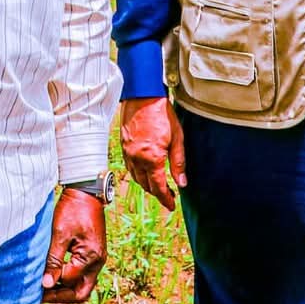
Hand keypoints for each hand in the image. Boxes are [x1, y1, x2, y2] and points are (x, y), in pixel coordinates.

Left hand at [42, 190, 106, 303]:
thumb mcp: (60, 234)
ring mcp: (97, 259)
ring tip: (44, 286)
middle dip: (61, 297)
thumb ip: (53, 260)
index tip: (33, 285)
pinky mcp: (93, 254)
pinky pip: (81, 274)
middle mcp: (97, 262)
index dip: (51, 284)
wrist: (86, 191)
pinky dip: (68, 278)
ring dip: (64, 289)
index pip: (69, 281)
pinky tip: (53, 274)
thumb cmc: (72, 210)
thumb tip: (46, 284)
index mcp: (91, 257)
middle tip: (40, 295)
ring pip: (81, 285)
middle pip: (81, 292)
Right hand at [121, 95, 186, 211]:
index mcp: (152, 158)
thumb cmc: (162, 115)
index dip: (165, 199)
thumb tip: (181, 183)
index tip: (171, 206)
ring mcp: (128, 153)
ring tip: (159, 185)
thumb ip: (178, 163)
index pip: (158, 187)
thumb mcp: (177, 139)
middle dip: (158, 193)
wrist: (143, 97)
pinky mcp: (123, 147)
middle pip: (146, 186)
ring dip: (147, 185)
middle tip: (169, 195)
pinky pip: (130, 168)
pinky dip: (138, 174)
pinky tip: (146, 172)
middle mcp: (137, 159)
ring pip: (136, 178)